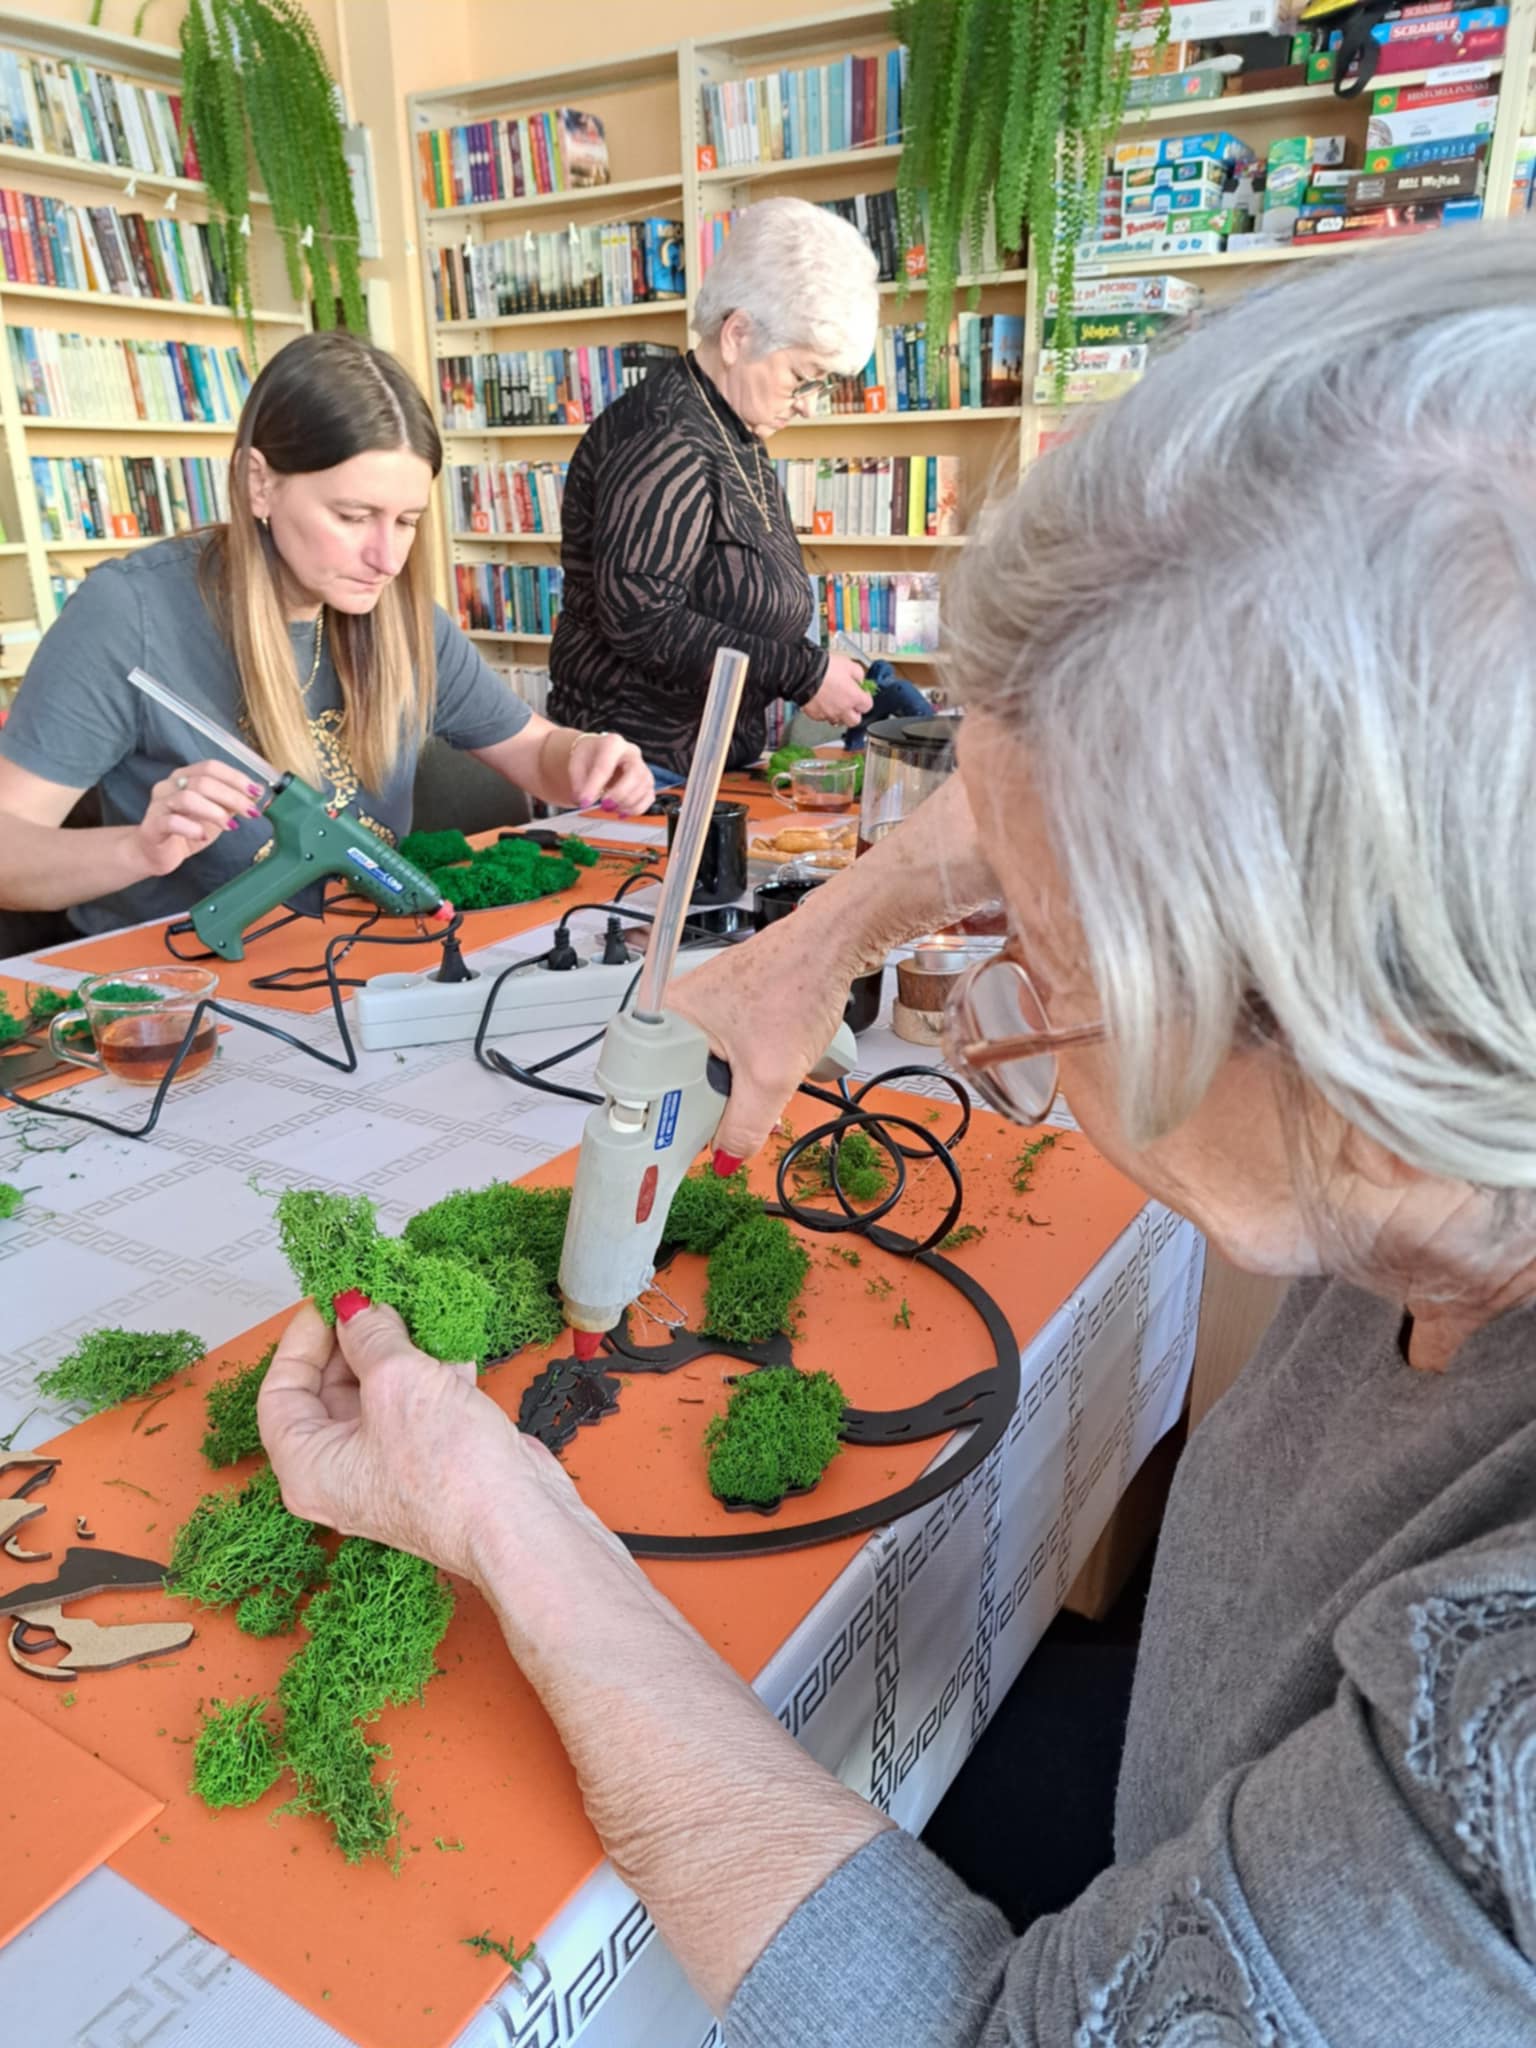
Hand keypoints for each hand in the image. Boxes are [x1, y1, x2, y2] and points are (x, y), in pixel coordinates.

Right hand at [131, 759, 263, 875]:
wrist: (155, 853)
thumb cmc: (187, 829)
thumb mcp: (215, 814)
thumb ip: (233, 804)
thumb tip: (260, 794)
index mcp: (184, 777)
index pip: (211, 767)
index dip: (236, 778)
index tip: (256, 792)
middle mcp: (169, 785)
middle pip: (203, 781)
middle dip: (233, 797)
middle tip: (252, 813)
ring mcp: (158, 805)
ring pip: (187, 798)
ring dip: (215, 811)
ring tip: (232, 826)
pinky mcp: (151, 826)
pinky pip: (171, 822)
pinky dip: (191, 828)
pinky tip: (203, 837)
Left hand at [259, 1295, 545, 1584]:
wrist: (520, 1523)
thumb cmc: (451, 1475)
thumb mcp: (398, 1381)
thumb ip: (370, 1335)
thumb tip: (356, 1307)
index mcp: (309, 1468)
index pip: (280, 1393)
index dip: (302, 1340)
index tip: (330, 1301)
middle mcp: (339, 1474)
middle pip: (328, 1391)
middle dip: (354, 1341)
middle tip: (377, 1301)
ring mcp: (384, 1469)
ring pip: (375, 1396)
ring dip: (396, 1353)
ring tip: (416, 1316)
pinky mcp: (426, 1462)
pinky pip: (413, 1407)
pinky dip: (428, 1374)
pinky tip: (452, 1351)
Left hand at [569, 731, 653, 814]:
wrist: (598, 754)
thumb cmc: (589, 757)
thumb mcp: (576, 764)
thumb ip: (578, 782)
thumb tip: (583, 800)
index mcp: (612, 744)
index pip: (605, 766)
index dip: (594, 787)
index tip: (584, 802)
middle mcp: (632, 753)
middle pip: (634, 774)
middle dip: (619, 794)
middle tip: (604, 806)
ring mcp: (642, 767)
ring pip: (644, 787)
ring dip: (627, 804)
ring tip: (610, 809)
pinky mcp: (646, 782)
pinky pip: (648, 797)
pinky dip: (636, 809)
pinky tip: (621, 811)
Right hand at [665, 908, 857, 1164]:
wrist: (834, 944)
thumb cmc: (796, 983)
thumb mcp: (769, 1076)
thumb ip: (744, 1127)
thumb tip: (726, 1158)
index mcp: (663, 1021)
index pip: (649, 1093)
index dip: (671, 1127)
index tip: (689, 1149)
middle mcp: (673, 1012)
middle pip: (679, 1085)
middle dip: (715, 1111)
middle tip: (741, 1125)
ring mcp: (702, 1009)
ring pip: (707, 1072)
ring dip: (736, 1092)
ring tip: (766, 1089)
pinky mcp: (728, 1007)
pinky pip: (726, 1054)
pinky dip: (747, 1070)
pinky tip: (770, 1069)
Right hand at [802, 656, 869, 729]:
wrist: (803, 673)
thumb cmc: (824, 668)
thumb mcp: (848, 664)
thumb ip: (858, 674)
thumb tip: (859, 680)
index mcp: (854, 697)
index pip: (868, 706)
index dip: (866, 699)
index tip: (863, 694)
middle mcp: (843, 709)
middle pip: (855, 721)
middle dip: (855, 713)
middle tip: (852, 704)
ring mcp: (829, 714)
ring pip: (838, 721)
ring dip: (840, 714)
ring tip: (836, 704)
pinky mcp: (815, 715)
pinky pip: (823, 718)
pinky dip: (825, 712)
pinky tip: (823, 703)